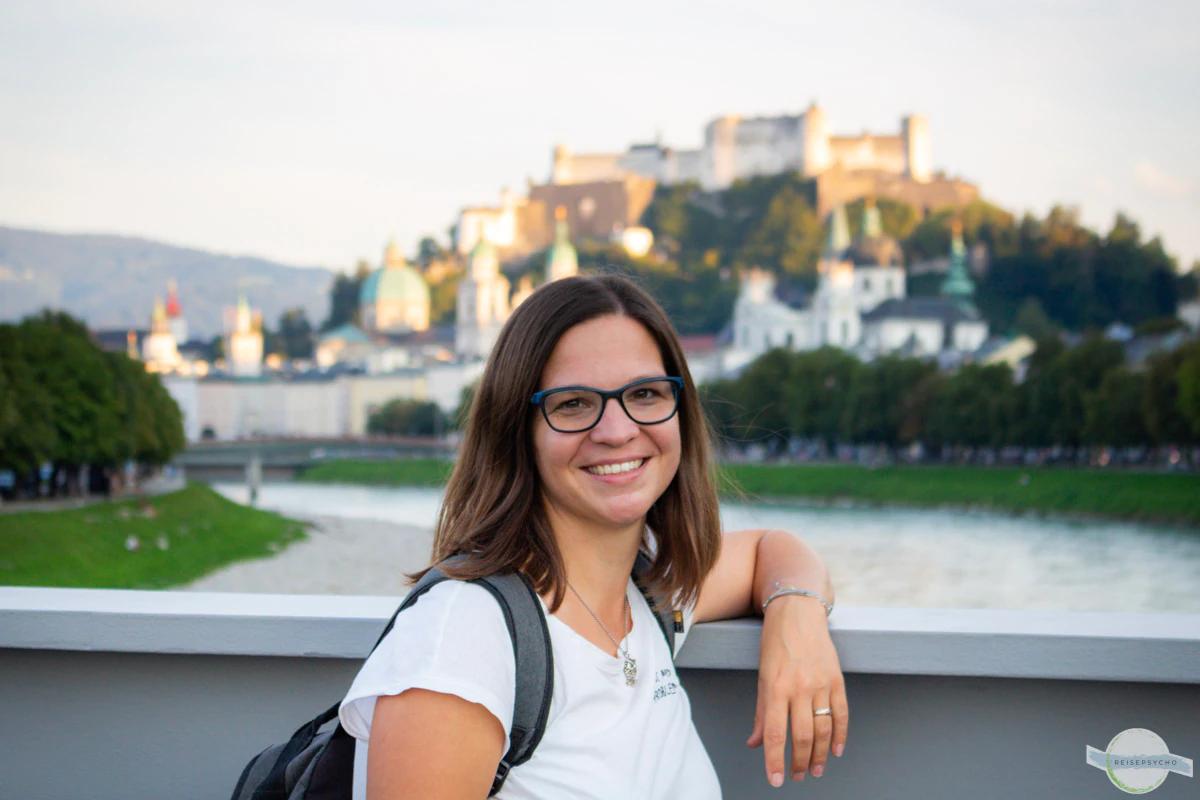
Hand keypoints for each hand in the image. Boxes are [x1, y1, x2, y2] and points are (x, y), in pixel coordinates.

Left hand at [746, 596, 847, 786]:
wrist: (797, 613)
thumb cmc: (774, 644)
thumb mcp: (761, 676)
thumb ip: (761, 712)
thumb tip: (755, 744)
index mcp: (775, 687)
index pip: (775, 733)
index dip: (775, 760)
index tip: (775, 781)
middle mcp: (799, 687)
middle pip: (802, 736)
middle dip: (800, 762)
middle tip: (798, 776)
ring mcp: (821, 683)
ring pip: (823, 729)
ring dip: (820, 755)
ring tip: (815, 770)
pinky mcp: (837, 679)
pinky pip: (842, 714)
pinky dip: (841, 735)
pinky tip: (836, 751)